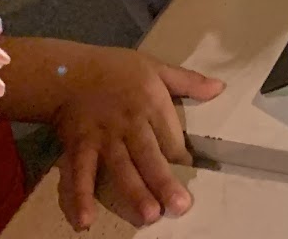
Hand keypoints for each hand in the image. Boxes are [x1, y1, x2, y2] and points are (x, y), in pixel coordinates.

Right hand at [51, 46, 223, 230]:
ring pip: (121, 168)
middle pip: (149, 156)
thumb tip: (220, 88)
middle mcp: (130, 123)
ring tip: (149, 216)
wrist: (68, 71)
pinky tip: (85, 220)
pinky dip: (80, 196)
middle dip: (164, 182)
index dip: (181, 158)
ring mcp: (104, 138)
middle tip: (179, 206)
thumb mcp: (155, 67)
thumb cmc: (115, 69)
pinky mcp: (79, 147)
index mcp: (151, 104)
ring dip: (134, 192)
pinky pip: (80, 174)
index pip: (171, 138)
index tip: (189, 175)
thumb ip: (188, 81)